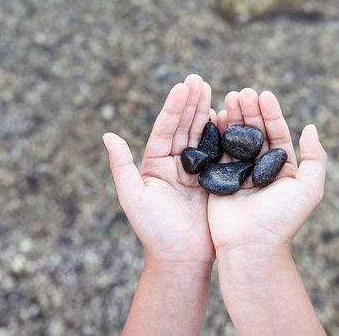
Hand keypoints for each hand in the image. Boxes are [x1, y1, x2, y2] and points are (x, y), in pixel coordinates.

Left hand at [103, 74, 215, 263]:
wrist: (181, 259)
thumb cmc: (154, 231)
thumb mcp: (133, 198)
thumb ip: (121, 167)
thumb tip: (108, 135)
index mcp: (155, 164)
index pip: (165, 129)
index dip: (175, 107)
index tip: (184, 86)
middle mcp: (175, 163)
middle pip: (184, 126)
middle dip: (192, 102)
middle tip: (200, 79)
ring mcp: (196, 171)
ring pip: (202, 135)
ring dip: (207, 113)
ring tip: (215, 91)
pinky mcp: (214, 180)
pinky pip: (220, 153)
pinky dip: (224, 135)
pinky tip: (230, 117)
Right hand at [207, 89, 326, 256]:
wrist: (251, 246)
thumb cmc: (282, 219)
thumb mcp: (309, 189)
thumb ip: (315, 158)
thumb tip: (310, 127)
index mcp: (282, 168)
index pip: (277, 133)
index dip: (271, 113)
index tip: (263, 94)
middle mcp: (261, 168)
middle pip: (255, 132)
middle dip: (249, 110)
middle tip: (242, 92)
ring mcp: (239, 173)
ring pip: (236, 138)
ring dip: (233, 117)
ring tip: (229, 97)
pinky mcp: (219, 179)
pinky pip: (218, 151)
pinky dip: (217, 133)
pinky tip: (216, 115)